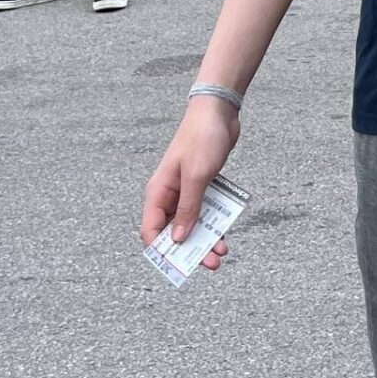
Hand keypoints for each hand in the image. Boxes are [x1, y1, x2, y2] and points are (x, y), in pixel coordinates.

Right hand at [141, 95, 239, 270]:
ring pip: (191, 223)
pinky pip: (205, 210)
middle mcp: (169, 194)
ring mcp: (186, 190)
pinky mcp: (202, 185)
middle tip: (212, 263)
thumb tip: (178, 239)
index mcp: (158, 192)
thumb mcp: (196, 176)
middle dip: (191, 250)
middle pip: (173, 232)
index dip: (162, 251)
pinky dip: (214, 222)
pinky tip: (226, 233)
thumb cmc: (203, 139)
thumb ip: (188, 208)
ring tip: (223, 253)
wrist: (219, 111)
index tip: (181, 266)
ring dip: (205, 239)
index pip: (150, 230)